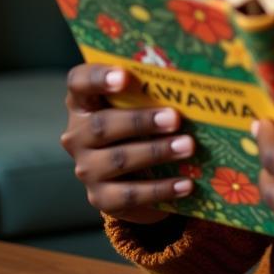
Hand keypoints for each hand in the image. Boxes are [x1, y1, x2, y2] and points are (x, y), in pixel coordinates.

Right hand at [61, 63, 195, 223]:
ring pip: (117, 160)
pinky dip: (160, 189)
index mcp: (86, 102)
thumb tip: (195, 77)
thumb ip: (155, 89)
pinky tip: (186, 184)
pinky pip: (129, 195)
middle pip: (102, 125)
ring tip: (188, 146)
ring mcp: (86, 167)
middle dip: (140, 121)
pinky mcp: (100, 197)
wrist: (133, 174)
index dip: (99, 77)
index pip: (80, 82)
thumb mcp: (143, 103)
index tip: (124, 76)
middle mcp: (78, 134)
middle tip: (175, 118)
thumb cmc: (142, 123)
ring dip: (156, 152)